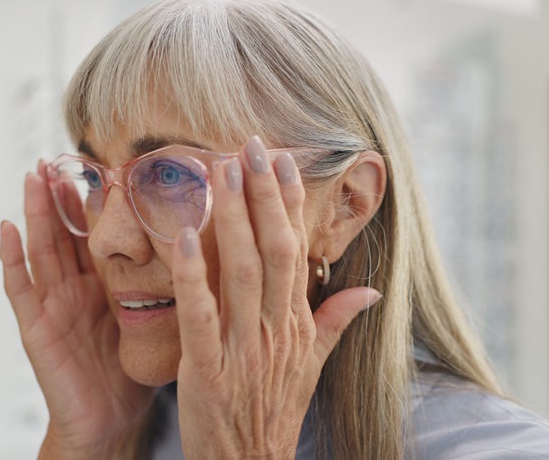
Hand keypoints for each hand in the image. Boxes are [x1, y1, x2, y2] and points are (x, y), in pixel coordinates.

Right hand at [0, 162, 152, 458]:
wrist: (110, 423)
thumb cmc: (132, 373)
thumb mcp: (150, 319)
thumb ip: (161, 284)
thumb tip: (204, 240)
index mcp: (104, 285)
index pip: (98, 233)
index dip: (96, 200)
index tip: (104, 161)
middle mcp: (75, 289)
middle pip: (65, 232)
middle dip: (60, 194)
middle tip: (58, 154)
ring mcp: (52, 306)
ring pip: (41, 249)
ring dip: (35, 212)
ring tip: (33, 175)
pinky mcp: (36, 329)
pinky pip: (19, 290)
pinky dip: (10, 259)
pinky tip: (6, 229)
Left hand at [172, 137, 380, 458]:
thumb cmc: (274, 409)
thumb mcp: (312, 365)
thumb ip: (336, 321)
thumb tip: (371, 289)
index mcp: (297, 323)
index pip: (296, 249)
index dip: (289, 202)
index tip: (281, 158)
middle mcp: (276, 329)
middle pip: (274, 249)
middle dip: (262, 195)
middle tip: (251, 144)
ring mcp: (243, 348)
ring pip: (241, 272)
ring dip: (231, 219)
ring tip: (220, 171)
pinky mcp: (207, 368)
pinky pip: (201, 315)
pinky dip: (193, 275)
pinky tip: (181, 236)